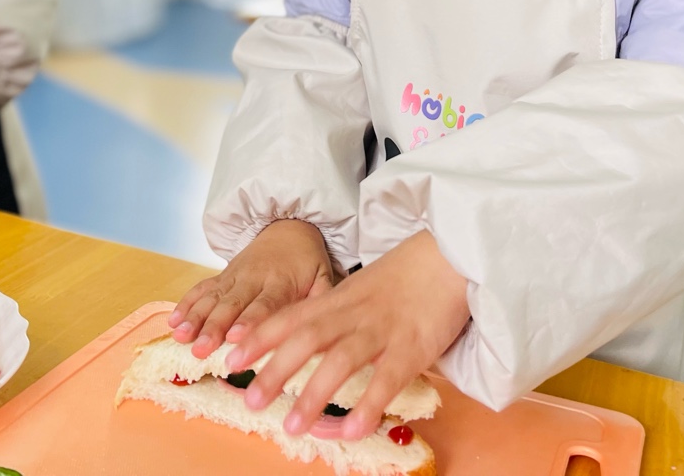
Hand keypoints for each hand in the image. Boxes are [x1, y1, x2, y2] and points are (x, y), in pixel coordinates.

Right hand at [170, 219, 335, 358]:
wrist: (289, 226)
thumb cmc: (307, 259)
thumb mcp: (324, 275)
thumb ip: (322, 300)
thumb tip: (324, 327)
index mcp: (281, 282)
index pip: (264, 304)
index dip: (249, 322)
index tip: (234, 338)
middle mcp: (253, 278)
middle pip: (232, 305)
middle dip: (214, 327)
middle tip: (201, 349)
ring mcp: (234, 276)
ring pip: (212, 298)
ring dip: (195, 318)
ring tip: (181, 337)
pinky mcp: (222, 275)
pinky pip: (201, 288)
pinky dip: (186, 303)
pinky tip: (173, 321)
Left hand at [227, 229, 469, 441]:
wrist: (452, 252)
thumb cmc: (407, 275)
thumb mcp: (363, 288)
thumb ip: (340, 313)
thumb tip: (314, 344)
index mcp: (339, 298)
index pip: (290, 316)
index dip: (259, 337)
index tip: (230, 358)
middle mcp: (354, 313)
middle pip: (305, 339)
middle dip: (274, 370)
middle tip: (250, 400)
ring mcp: (382, 329)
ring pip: (340, 362)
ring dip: (313, 396)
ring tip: (292, 427)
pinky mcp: (413, 347)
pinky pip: (386, 380)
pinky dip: (368, 406)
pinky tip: (351, 431)